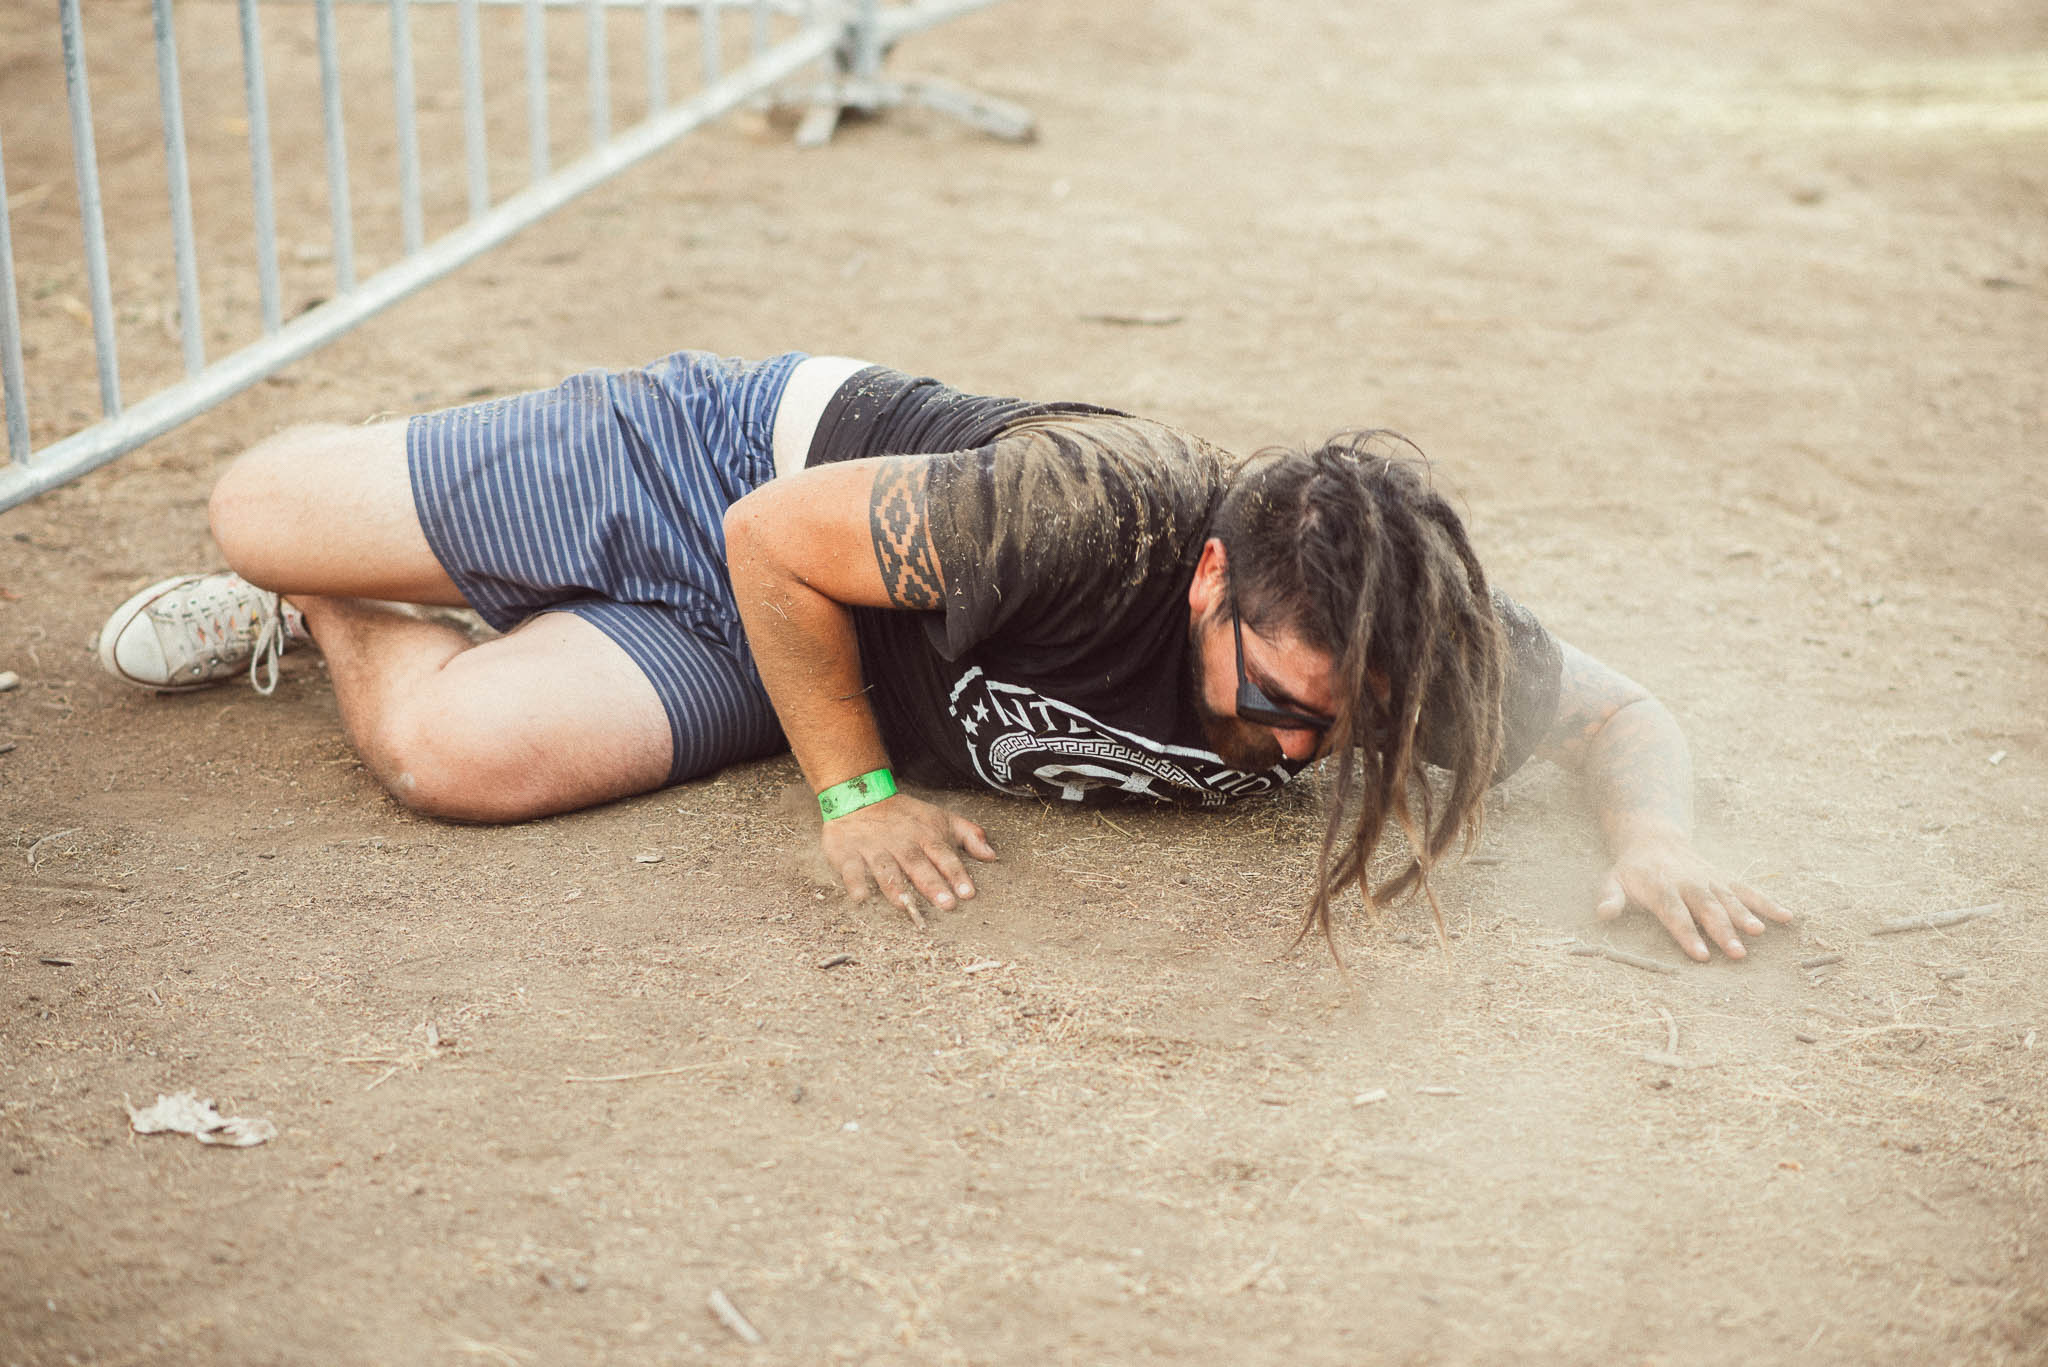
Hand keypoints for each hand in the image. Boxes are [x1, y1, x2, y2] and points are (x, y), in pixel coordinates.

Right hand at [820, 793, 996, 923]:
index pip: (944, 855)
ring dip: (895, 887)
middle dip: (931, 884)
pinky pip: (851, 868)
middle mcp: (901, 842)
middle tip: (946, 905)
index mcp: (925, 835)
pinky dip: (855, 882)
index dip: (956, 874)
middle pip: (917, 864)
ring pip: (885, 868)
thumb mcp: (940, 818)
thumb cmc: (906, 815)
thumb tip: (992, 855)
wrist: (858, 794)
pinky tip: (861, 897)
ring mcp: (873, 848)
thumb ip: (968, 835)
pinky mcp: (847, 853)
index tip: (968, 893)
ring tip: (905, 906)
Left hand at [1595, 833, 1791, 961]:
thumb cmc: (1632, 871)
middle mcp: (1689, 883)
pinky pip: (1749, 890)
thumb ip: (1610, 897)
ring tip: (1759, 933)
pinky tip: (1787, 917)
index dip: (1687, 934)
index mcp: (1661, 888)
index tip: (1701, 955)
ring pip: (1731, 899)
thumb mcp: (1612, 880)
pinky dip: (1768, 903)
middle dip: (1722, 931)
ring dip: (1746, 916)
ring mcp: (1711, 880)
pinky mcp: (1726, 879)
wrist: (1655, 840)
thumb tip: (1603, 913)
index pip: (1675, 914)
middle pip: (1707, 909)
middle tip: (1737, 954)